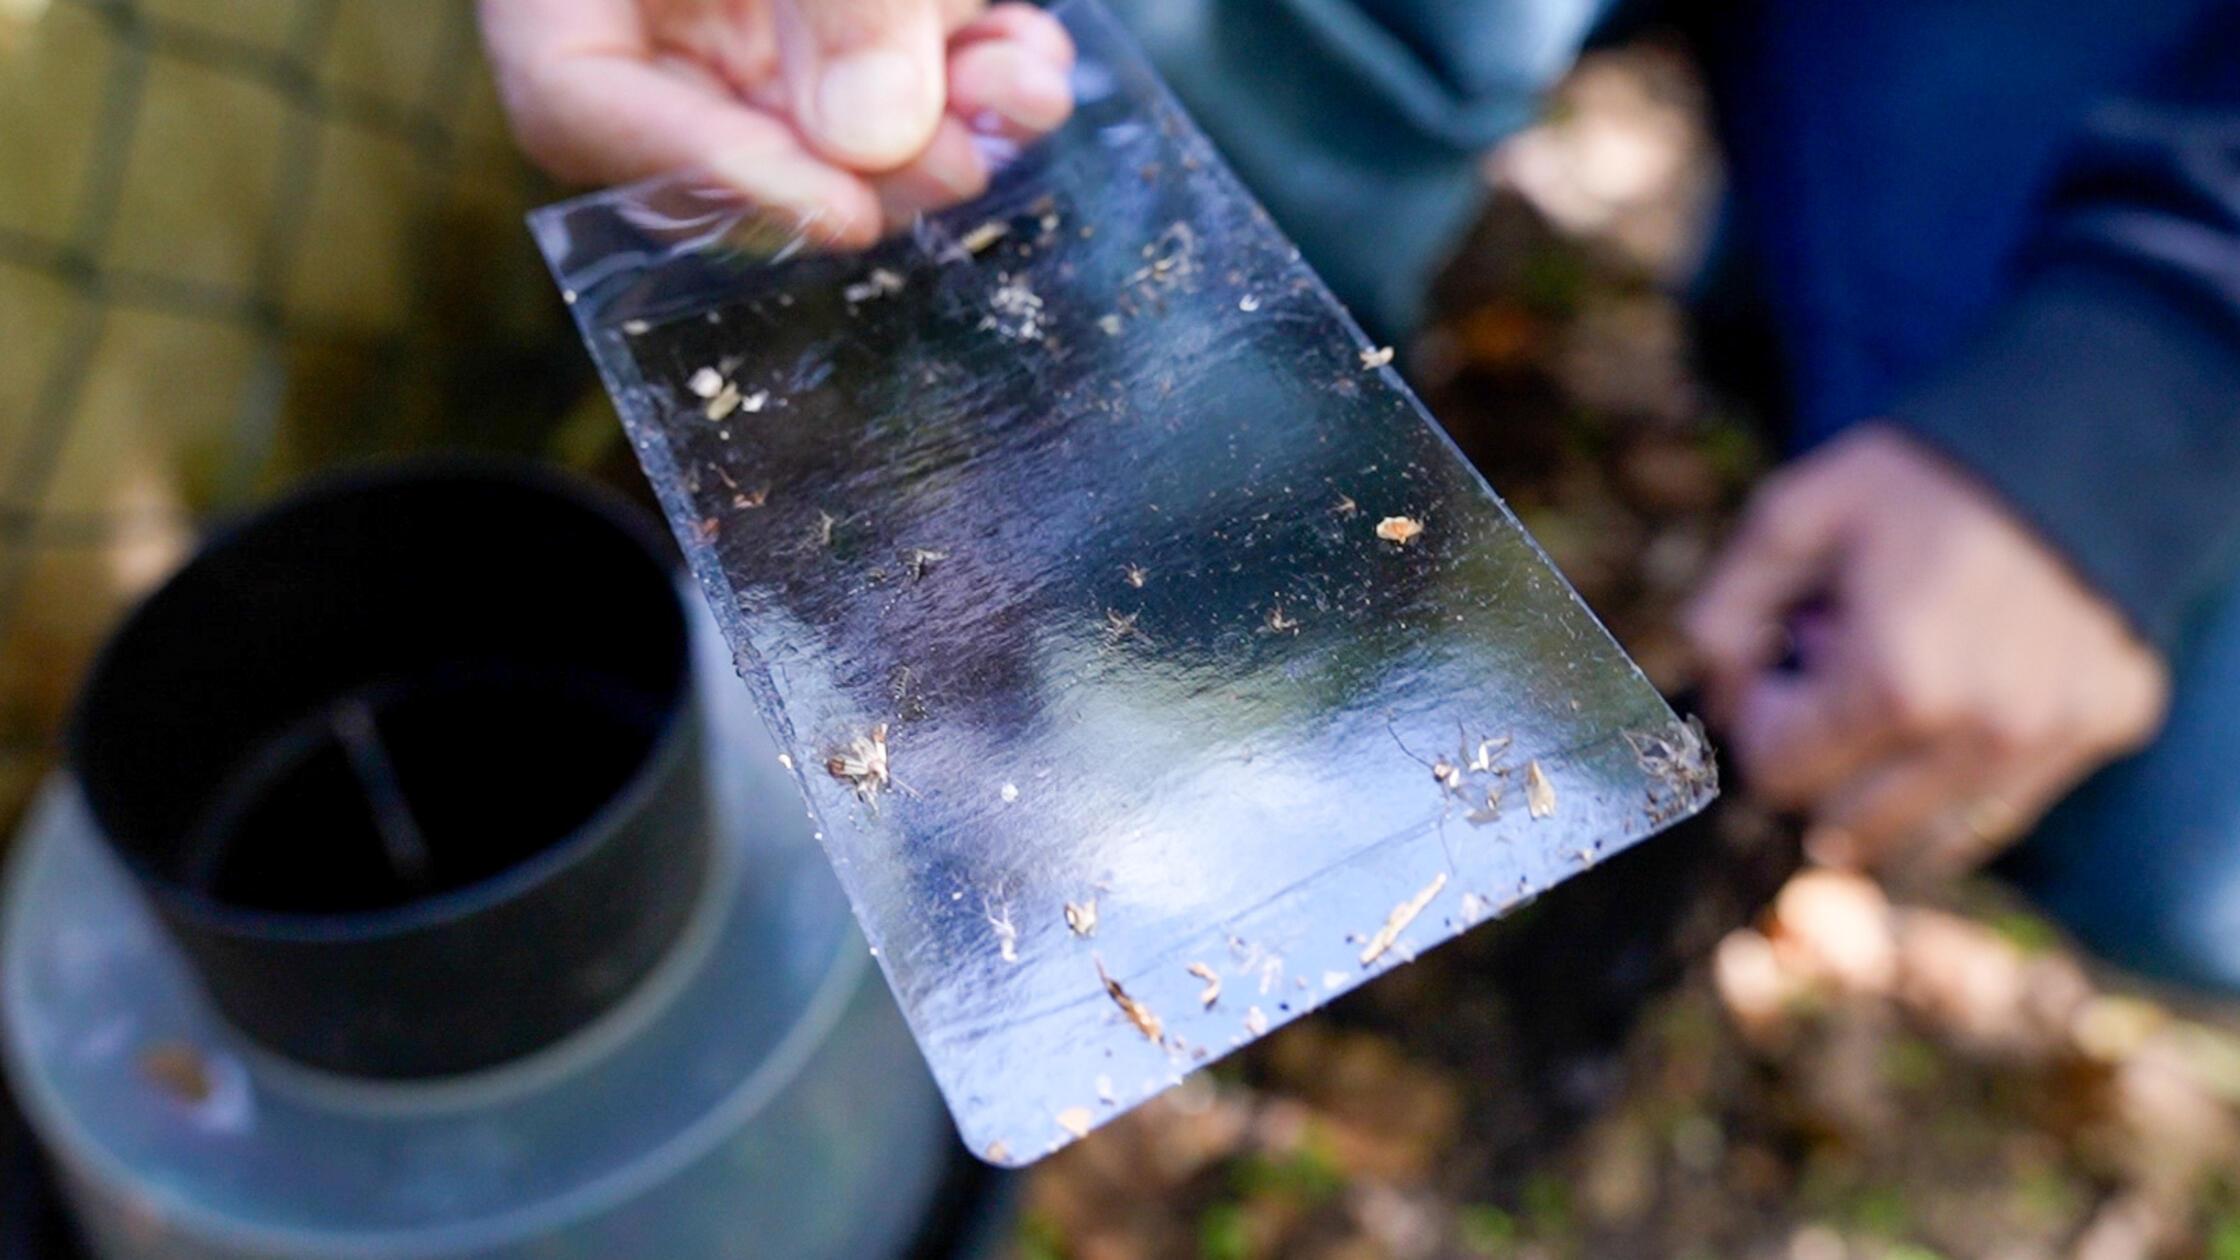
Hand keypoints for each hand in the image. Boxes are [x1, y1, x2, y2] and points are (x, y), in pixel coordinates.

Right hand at [480, 0, 1074, 246]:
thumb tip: (874, 138)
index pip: (580, 104)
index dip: (713, 175)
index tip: (839, 214)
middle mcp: (646, 3)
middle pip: (729, 124)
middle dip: (865, 162)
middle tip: (956, 167)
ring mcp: (740, 4)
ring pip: (834, 100)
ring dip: (947, 115)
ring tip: (1024, 95)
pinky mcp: (838, 4)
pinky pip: (898, 50)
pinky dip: (972, 62)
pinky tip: (1031, 60)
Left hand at [1684, 426, 2168, 878]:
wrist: (2074, 431)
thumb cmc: (1918, 480)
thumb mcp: (1790, 516)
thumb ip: (1722, 613)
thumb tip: (1716, 696)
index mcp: (1898, 682)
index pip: (1779, 776)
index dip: (1760, 718)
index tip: (1779, 662)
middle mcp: (1984, 731)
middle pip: (1843, 821)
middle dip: (1822, 754)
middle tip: (1843, 665)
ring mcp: (2054, 737)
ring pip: (1923, 832)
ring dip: (1889, 773)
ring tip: (1908, 671)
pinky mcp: (2105, 724)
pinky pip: (2000, 801)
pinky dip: (1962, 764)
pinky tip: (1967, 682)